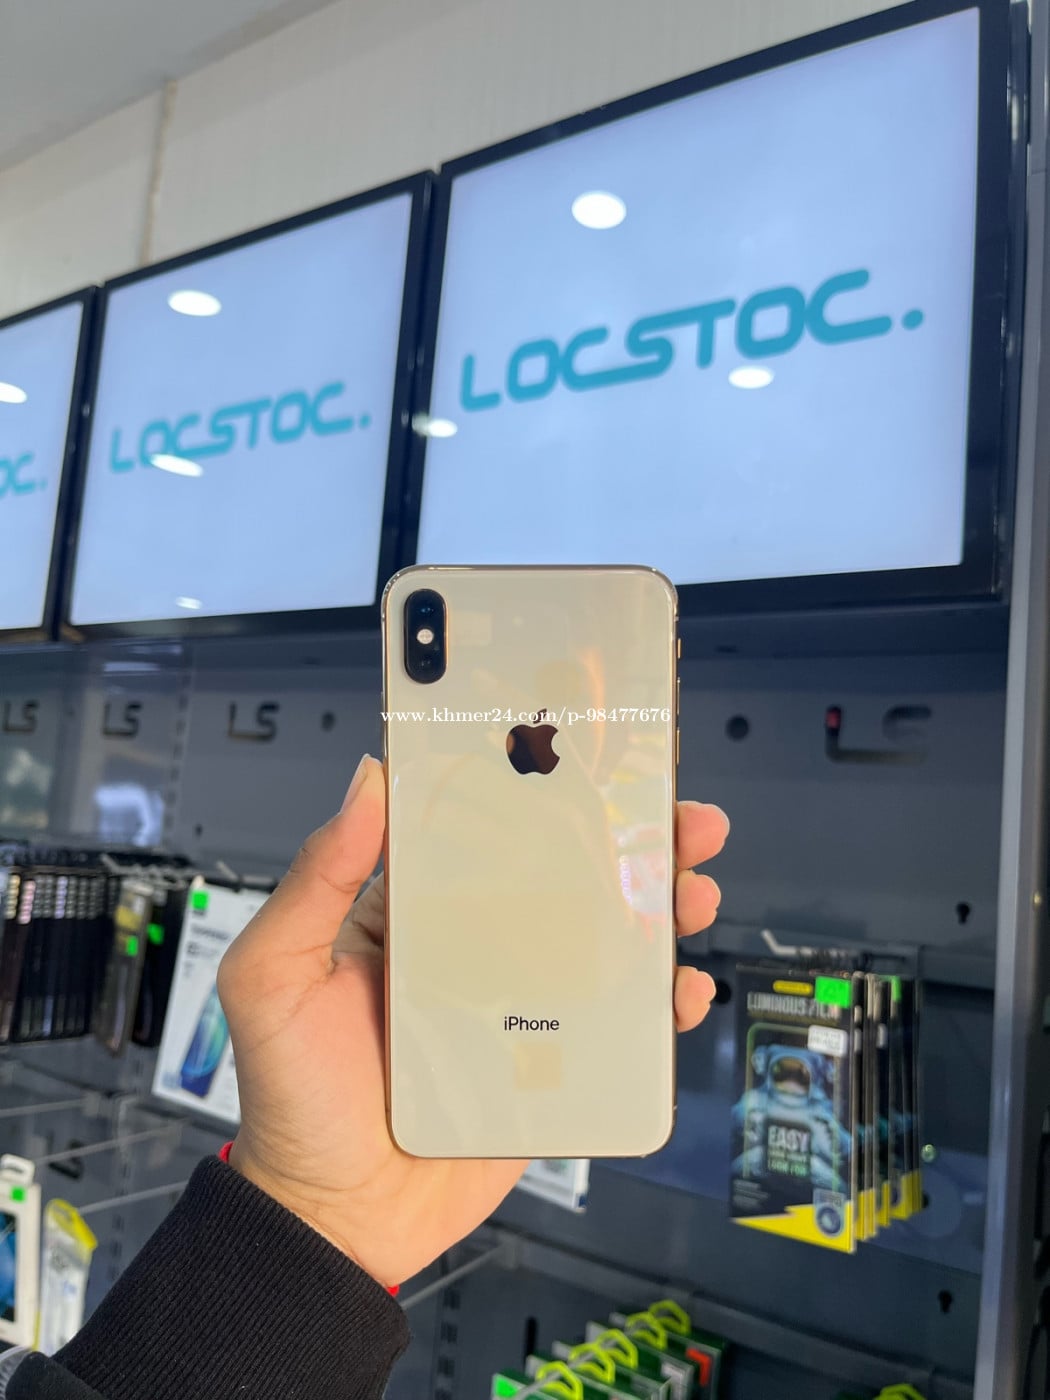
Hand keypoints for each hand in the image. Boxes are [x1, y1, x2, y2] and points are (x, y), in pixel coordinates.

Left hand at [218, 754, 727, 1288]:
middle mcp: (474, 946)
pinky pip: (616, 1024)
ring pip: (603, 939)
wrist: (334, 1216)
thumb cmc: (293, 1096)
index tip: (584, 751)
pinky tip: (679, 987)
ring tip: (691, 888)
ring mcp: (519, 1004)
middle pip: (565, 874)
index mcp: (414, 911)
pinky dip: (658, 1001)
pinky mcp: (550, 1064)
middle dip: (629, 839)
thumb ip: (314, 880)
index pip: (483, 828)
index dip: (536, 787)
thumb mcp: (276, 975)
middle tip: (677, 815)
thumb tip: (364, 783)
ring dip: (657, 906)